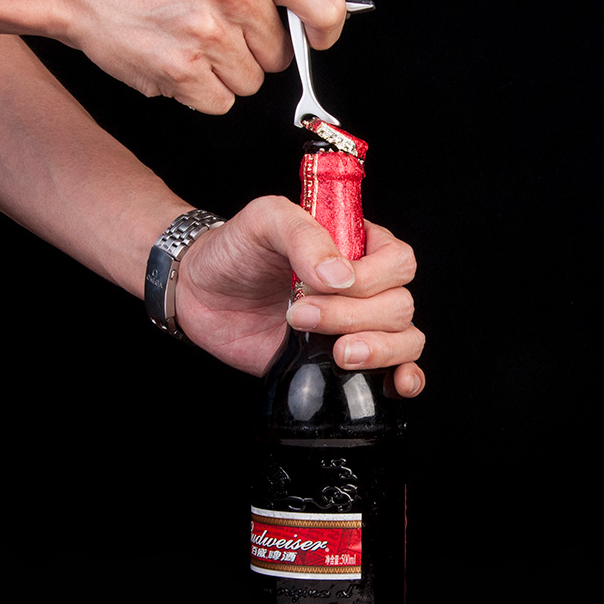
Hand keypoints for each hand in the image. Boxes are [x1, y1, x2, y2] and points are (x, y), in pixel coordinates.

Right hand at [61, 0, 345, 112]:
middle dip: (250, 49)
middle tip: (211, 26)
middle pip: (279, 57)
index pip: (324, 6)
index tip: (316, 39)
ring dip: (222, 72)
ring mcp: (209, 31)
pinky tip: (175, 58)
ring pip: (249, 83)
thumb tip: (312, 12)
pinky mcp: (184, 67)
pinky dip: (198, 91)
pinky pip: (218, 102)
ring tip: (188, 39)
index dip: (324, 32)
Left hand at [174, 196, 425, 396]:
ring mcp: (357, 325)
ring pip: (404, 340)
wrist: (200, 291)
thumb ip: (303, 235)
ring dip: (377, 350)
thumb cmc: (236, 249)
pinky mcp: (341, 361)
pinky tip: (396, 384)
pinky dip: (404, 378)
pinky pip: (394, 370)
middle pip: (398, 305)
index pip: (397, 262)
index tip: (327, 284)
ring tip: (336, 353)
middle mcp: (366, 286)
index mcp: (359, 246)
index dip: (372, 278)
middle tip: (300, 314)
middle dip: (352, 316)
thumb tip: (341, 277)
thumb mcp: (266, 220)